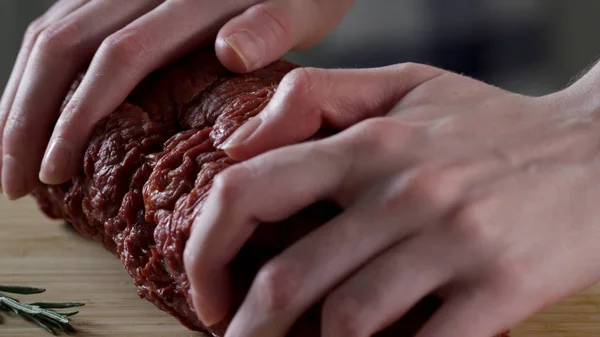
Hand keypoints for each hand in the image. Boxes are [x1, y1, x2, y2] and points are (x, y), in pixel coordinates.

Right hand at [0, 0, 351, 198]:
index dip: (76, 117)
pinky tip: (32, 106)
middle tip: (13, 181)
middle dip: (27, 117)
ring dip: (21, 95)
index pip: (117, 58)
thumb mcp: (302, 7)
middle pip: (64, 46)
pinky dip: (38, 72)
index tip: (53, 172)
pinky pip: (61, 25)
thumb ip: (269, 27)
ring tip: (8, 152)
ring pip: (50, 34)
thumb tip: (229, 50)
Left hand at [184, 63, 599, 336]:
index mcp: (368, 142)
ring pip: (347, 321)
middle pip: (288, 278)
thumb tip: (238, 144)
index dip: (207, 250)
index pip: (248, 191)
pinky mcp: (500, 286)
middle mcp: (403, 189)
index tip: (209, 290)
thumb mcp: (402, 85)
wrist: (596, 150)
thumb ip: (315, 98)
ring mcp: (453, 240)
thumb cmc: (490, 123)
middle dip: (246, 327)